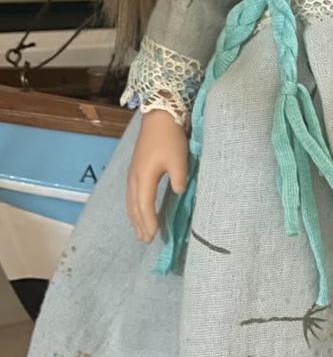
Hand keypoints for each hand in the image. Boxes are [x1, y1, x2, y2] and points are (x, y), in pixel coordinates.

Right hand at [126, 110, 188, 242]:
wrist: (158, 116)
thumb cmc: (170, 138)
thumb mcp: (179, 159)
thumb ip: (178, 179)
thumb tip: (178, 193)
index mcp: (144, 177)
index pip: (145, 205)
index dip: (149, 221)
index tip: (154, 235)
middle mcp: (134, 177)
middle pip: (134, 206)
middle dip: (139, 224)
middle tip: (145, 240)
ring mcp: (132, 173)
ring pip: (130, 201)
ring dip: (134, 218)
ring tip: (139, 232)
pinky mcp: (135, 169)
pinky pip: (131, 194)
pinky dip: (133, 207)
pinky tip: (136, 210)